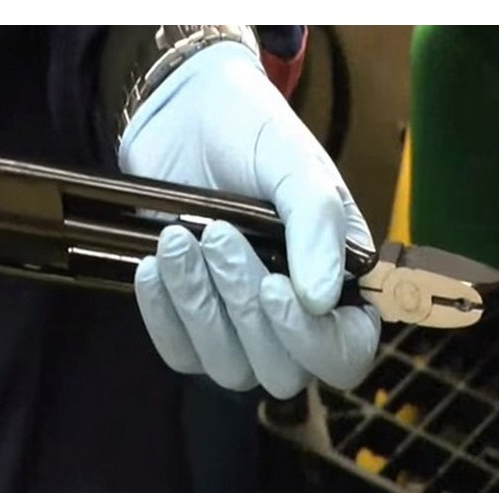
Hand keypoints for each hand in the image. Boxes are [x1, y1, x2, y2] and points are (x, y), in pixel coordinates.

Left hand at [119, 42, 380, 398]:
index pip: (345, 353)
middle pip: (282, 372)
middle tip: (218, 235)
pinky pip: (181, 354)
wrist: (185, 115)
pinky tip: (152, 265)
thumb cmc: (253, 133)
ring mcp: (241, 326)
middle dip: (243, 308)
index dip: (314, 341)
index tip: (272, 286)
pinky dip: (163, 316)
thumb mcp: (295, 165)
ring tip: (176, 240)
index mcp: (340, 282)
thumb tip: (322, 301)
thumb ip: (318, 225)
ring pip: (229, 369)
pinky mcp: (192, 323)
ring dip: (199, 307)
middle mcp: (296, 316)